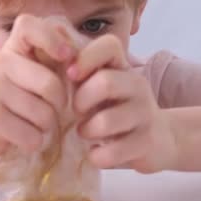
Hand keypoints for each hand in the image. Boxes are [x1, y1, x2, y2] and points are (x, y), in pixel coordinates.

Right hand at [0, 15, 75, 158]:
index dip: (53, 38)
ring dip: (46, 127)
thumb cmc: (11, 99)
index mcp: (12, 49)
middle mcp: (0, 63)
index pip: (28, 26)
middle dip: (58, 105)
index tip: (67, 57)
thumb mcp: (28, 73)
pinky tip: (23, 138)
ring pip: (44, 114)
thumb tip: (77, 53)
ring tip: (33, 125)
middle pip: (50, 84)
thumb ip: (51, 59)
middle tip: (49, 111)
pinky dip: (34, 142)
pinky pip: (32, 136)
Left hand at [67, 35, 178, 172]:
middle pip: (106, 82)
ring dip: (87, 130)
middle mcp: (137, 85)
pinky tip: (96, 154)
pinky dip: (97, 156)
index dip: (85, 58)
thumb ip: (79, 75)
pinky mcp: (146, 142)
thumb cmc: (115, 111)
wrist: (156, 141)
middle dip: (82, 100)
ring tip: (84, 133)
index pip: (109, 45)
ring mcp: (145, 114)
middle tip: (76, 111)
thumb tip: (43, 61)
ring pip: (106, 120)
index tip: (69, 76)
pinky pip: (113, 151)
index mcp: (122, 68)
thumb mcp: (99, 89)